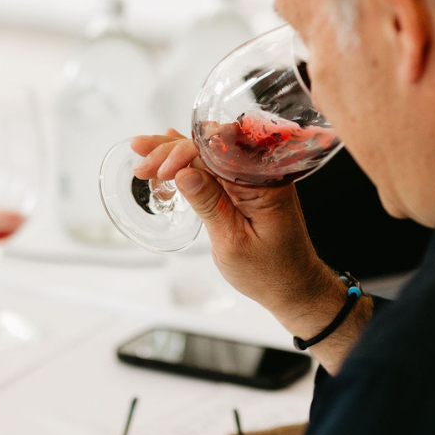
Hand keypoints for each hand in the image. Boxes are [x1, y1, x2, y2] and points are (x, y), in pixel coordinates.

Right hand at [132, 131, 369, 373]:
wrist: (295, 288)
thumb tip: (184, 172)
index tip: (158, 171)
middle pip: (209, 147)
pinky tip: (169, 154)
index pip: (217, 151)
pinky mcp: (244, 190)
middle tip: (140, 160)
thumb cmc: (271, 272)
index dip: (182, 153)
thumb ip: (210, 205)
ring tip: (142, 151)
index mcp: (263, 182)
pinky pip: (214, 169)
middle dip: (171, 150)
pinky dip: (189, 162)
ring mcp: (252, 180)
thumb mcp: (233, 242)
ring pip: (208, 155)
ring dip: (174, 152)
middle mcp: (259, 174)